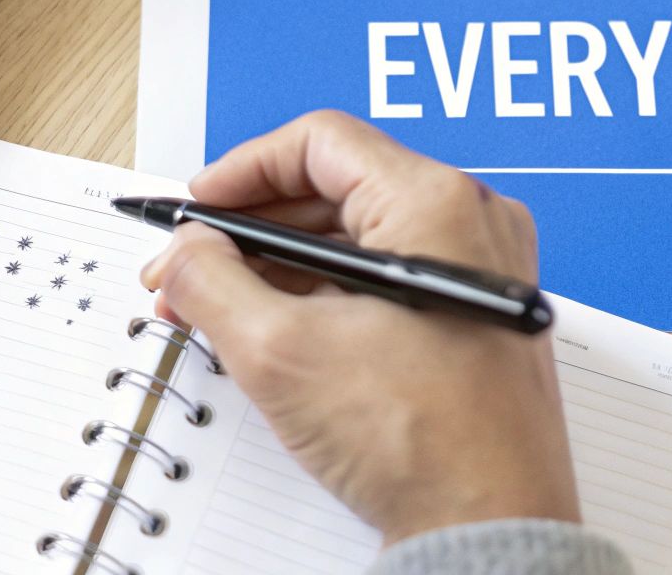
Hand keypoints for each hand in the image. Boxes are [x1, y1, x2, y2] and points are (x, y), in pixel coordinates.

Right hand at [141, 111, 579, 544]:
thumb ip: (212, 282)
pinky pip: (388, 280)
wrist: (488, 528)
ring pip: (360, 238)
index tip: (197, 208)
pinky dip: (326, 295)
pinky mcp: (476, 317)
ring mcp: (481, 272)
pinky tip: (274, 329)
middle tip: (190, 268)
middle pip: (338, 189)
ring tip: (218, 308)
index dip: (242, 171)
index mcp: (437, 204)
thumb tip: (183, 250)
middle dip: (251, 229)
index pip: (320, 143)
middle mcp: (471, 223)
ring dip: (281, 267)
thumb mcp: (279, 351)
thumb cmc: (421, 443)